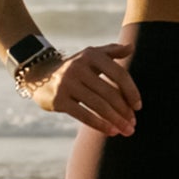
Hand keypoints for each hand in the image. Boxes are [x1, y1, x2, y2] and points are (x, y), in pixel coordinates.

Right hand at [25, 43, 139, 136]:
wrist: (40, 75)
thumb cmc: (75, 67)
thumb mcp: (91, 55)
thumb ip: (112, 51)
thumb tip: (132, 47)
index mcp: (92, 55)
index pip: (118, 74)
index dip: (131, 92)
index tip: (138, 107)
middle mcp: (79, 67)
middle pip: (109, 92)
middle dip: (124, 111)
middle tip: (132, 125)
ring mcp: (68, 83)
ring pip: (98, 105)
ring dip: (115, 120)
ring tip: (126, 131)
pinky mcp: (59, 99)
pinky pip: (84, 115)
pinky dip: (100, 125)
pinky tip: (111, 131)